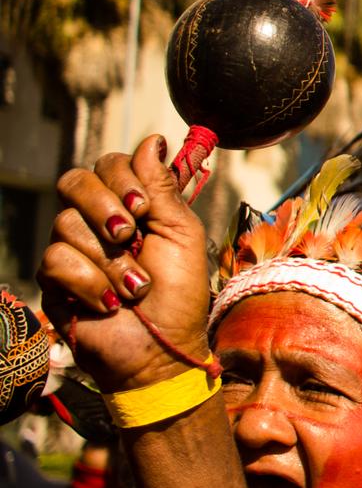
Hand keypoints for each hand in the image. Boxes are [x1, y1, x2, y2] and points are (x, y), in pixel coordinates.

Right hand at [36, 137, 213, 391]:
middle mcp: (97, 221)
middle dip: (105, 208)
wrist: (162, 348)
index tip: (143, 206)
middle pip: (74, 181)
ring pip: (66, 225)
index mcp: (131, 206)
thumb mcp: (181, 235)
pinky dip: (91, 283)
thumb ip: (163, 187)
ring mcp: (73, 249)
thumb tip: (153, 139)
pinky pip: (57, 261)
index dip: (122, 178)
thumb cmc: (180, 294)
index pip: (109, 165)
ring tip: (135, 287)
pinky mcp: (54, 280)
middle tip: (130, 235)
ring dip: (110, 261)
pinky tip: (110, 302)